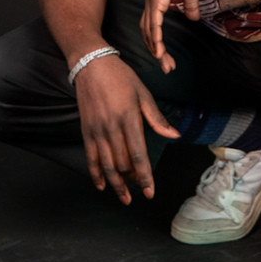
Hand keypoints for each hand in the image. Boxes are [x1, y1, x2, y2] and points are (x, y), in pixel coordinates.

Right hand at [74, 54, 179, 203]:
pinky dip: (95, 174)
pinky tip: (102, 186)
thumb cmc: (121, 77)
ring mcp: (97, 130)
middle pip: (123, 164)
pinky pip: (90, 158)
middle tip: (140, 192)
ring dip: (116, 184)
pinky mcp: (86, 130)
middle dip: (133, 182)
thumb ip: (157, 118)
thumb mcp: (143, 94)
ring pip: (106, 165)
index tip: (150, 191)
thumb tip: (174, 135)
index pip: (139, 155)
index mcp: (129, 119)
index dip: (145, 176)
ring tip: (124, 197)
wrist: (92, 64)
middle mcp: (112, 128)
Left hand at [140, 0, 205, 72]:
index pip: (152, 26)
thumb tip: (192, 18)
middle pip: (147, 32)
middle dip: (157, 51)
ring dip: (157, 49)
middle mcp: (150, 1)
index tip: (168, 57)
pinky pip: (154, 23)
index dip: (158, 42)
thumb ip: (189, 5)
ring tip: (165, 64)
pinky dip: (156, 37)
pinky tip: (159, 50)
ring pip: (150, 31)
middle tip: (167, 67)